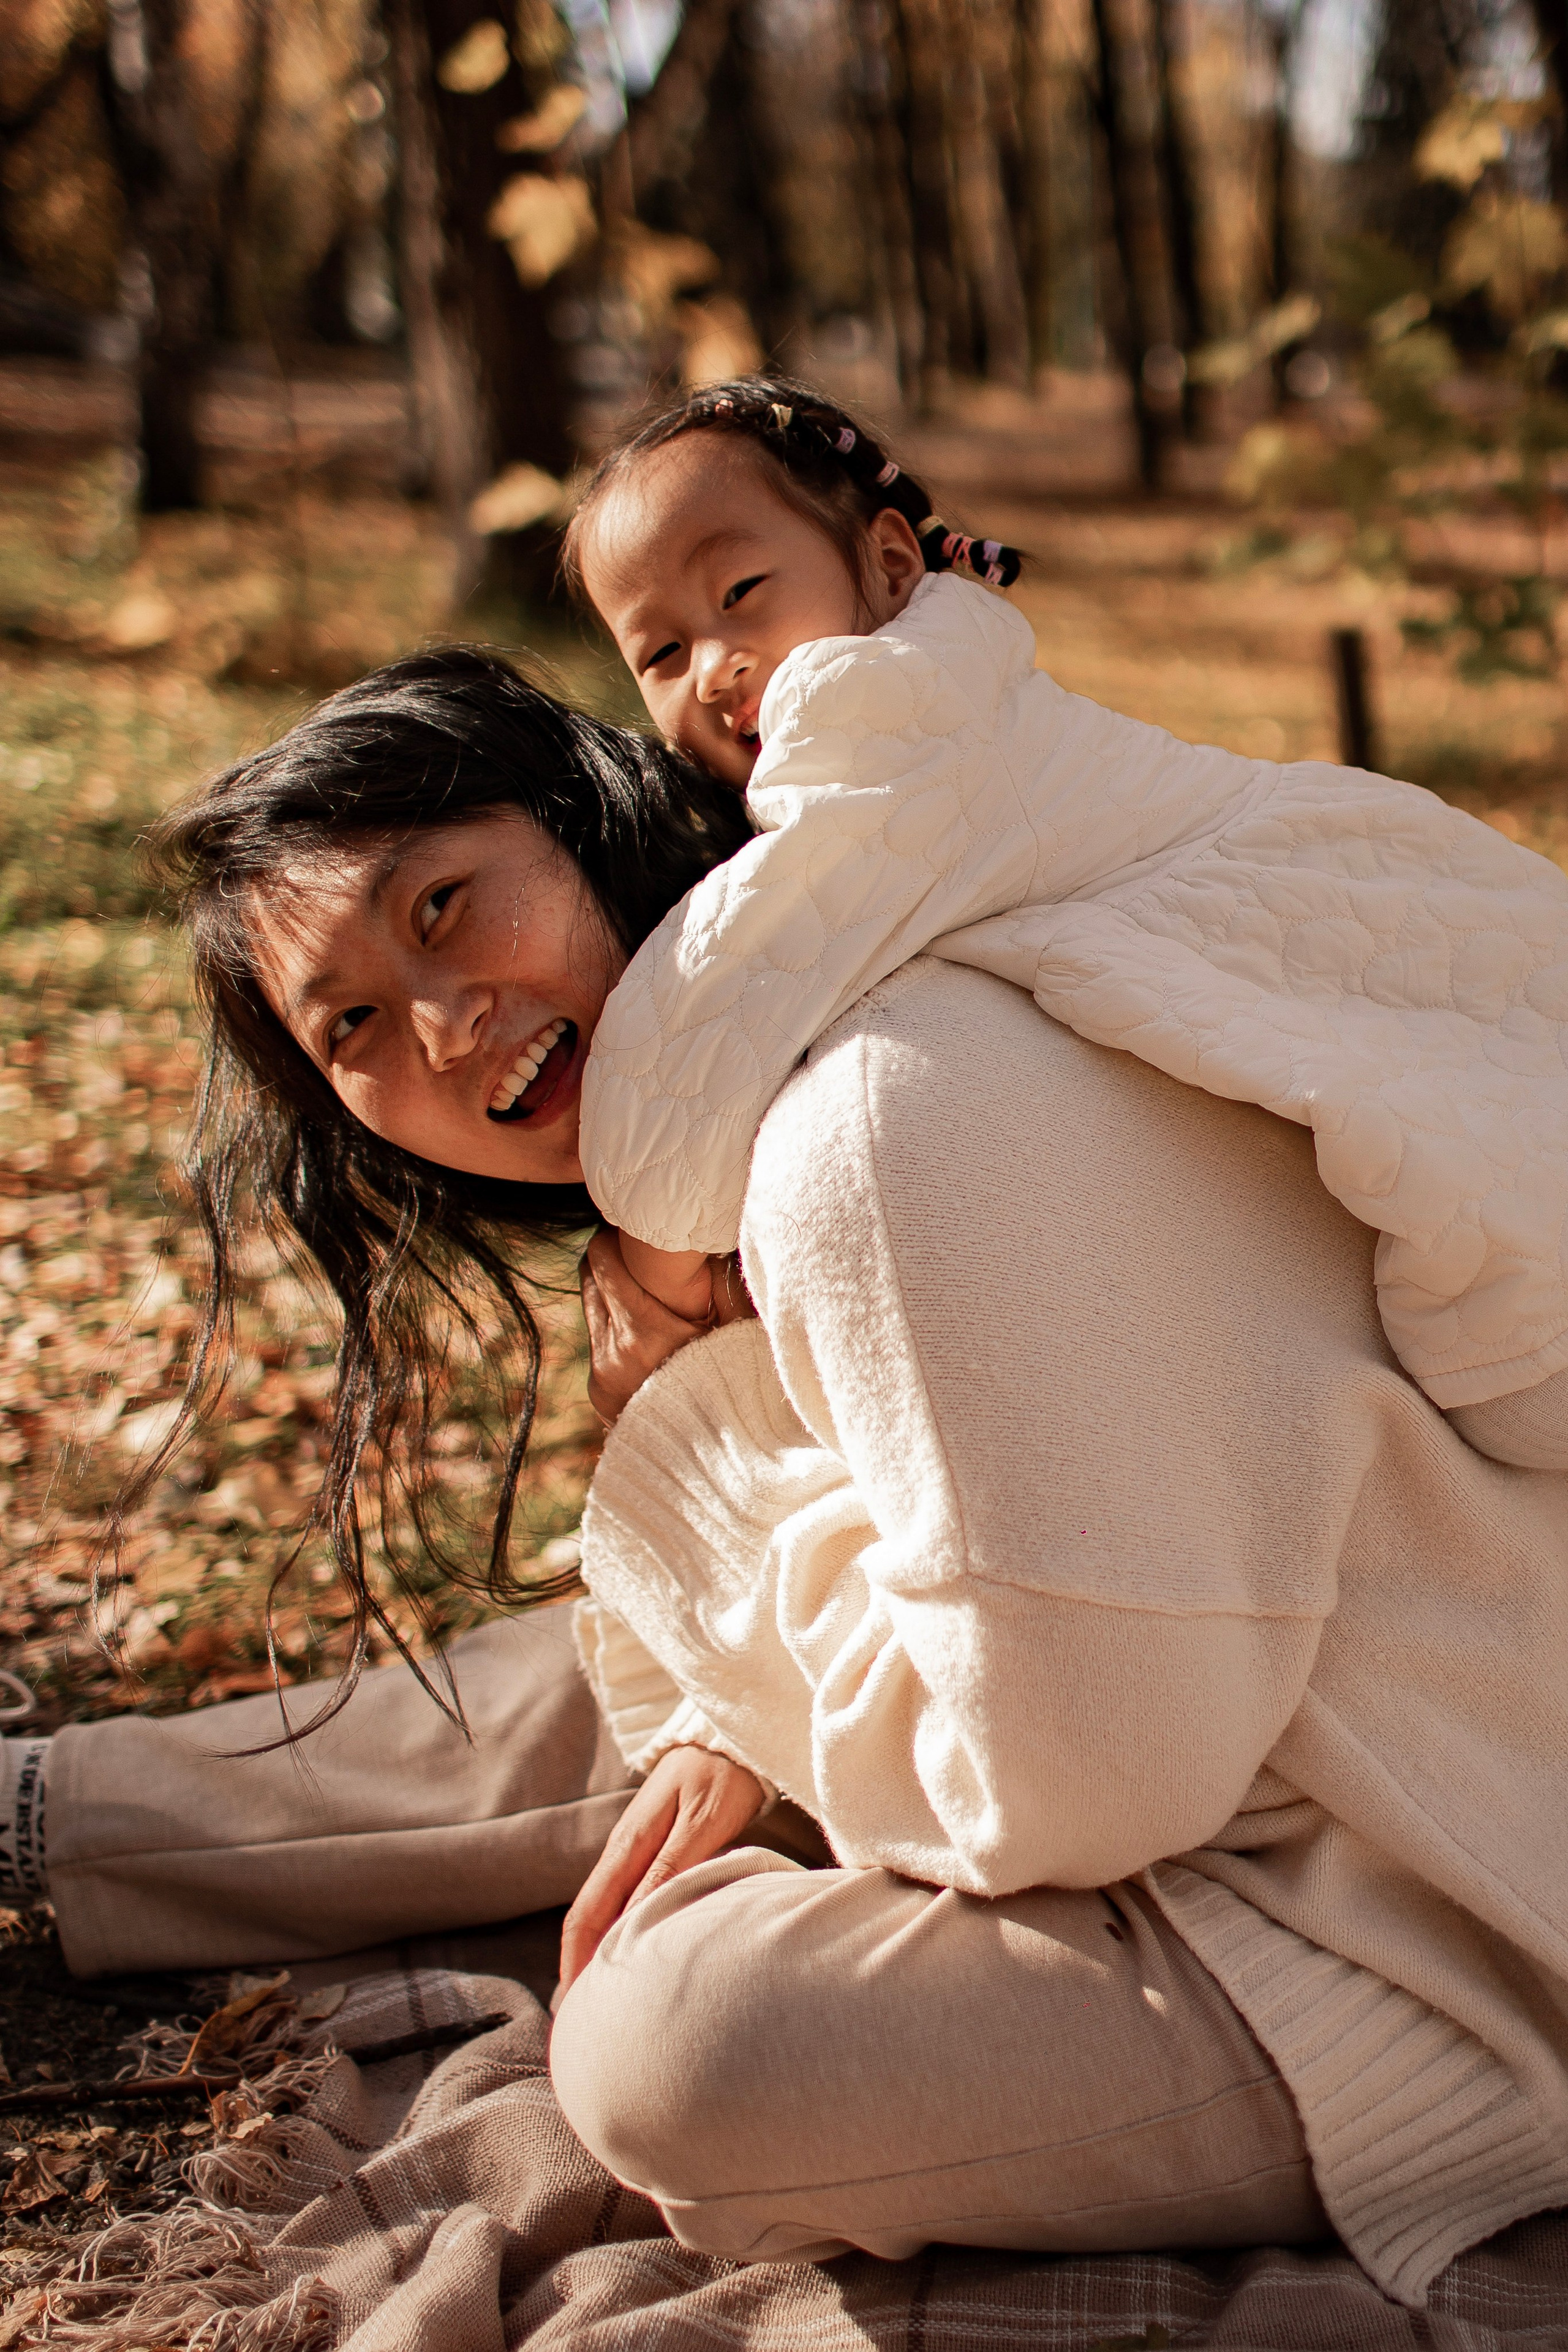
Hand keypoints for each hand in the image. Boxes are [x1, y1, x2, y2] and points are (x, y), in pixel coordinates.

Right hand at [558, 1745, 764, 1991]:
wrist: (729, 1736)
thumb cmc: (722, 1777)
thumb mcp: (702, 1824)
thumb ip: (671, 1868)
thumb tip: (636, 1920)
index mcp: (628, 1847)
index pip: (586, 1916)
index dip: (575, 1962)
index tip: (574, 2008)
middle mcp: (623, 1853)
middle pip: (588, 1920)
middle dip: (579, 1969)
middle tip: (581, 2021)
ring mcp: (636, 1852)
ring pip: (606, 1912)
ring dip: (600, 1954)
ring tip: (603, 2001)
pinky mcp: (653, 1852)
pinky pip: (627, 1901)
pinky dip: (621, 1934)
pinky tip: (632, 1956)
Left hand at [580, 1229, 755, 1425]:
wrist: (723, 1463)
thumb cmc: (743, 1387)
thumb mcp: (741, 1329)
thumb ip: (722, 1281)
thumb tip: (707, 1238)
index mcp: (642, 1334)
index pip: (602, 1258)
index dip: (620, 1236)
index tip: (643, 1233)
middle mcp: (612, 1355)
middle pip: (589, 1276)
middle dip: (614, 1258)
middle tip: (646, 1254)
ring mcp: (601, 1378)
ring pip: (591, 1306)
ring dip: (614, 1292)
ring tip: (652, 1292)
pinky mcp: (600, 1394)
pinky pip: (599, 1340)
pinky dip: (617, 1326)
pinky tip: (651, 1332)